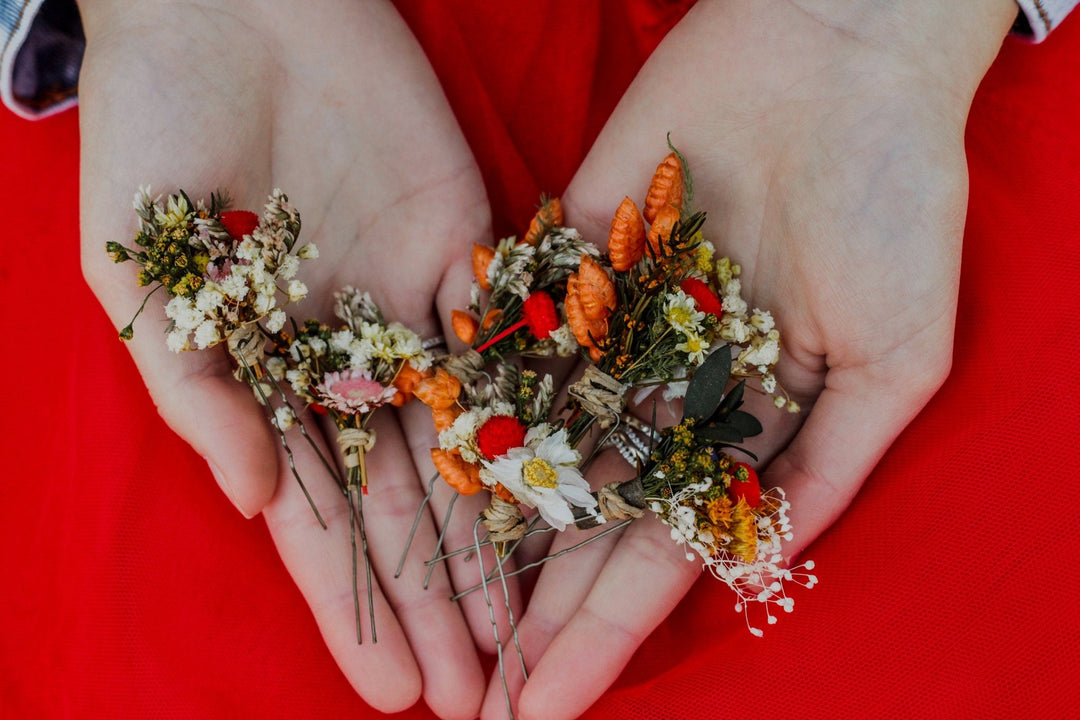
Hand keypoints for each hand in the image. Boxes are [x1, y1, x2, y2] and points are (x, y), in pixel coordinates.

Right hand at [78, 1, 498, 715]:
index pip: (323, 523)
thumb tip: (259, 501)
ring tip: (528, 635)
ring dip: (497, 546)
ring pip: (472, 452)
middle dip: (440, 605)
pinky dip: (540, 426)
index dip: (356, 608)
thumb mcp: (146, 279)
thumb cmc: (157, 141)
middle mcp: (352, 365)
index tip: (393, 692)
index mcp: (271, 383)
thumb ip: (199, 393)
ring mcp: (417, 317)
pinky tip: (571, 504)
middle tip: (480, 698)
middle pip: (409, 507)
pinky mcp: (470, 257)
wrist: (232, 11)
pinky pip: (514, 357)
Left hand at [482, 1, 1016, 716]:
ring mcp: (607, 330)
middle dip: (534, 612)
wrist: (833, 58)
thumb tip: (758, 566)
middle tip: (477, 701)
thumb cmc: (891, 203)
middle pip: (583, 520)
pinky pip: (506, 343)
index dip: (605, 631)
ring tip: (437, 619)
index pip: (659, 551)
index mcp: (740, 423)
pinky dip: (465, 407)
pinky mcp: (563, 261)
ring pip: (533, 446)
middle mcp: (664, 389)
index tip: (552, 707)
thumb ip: (828, 463)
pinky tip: (418, 482)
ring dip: (488, 536)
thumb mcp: (897, 355)